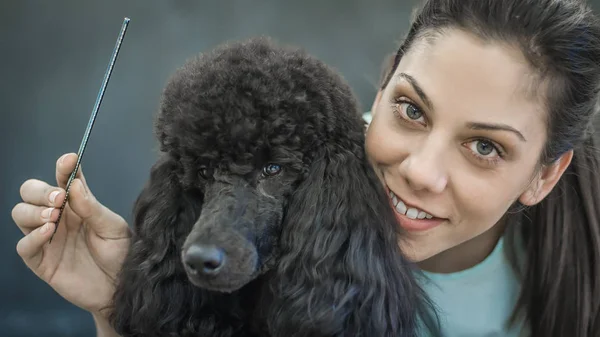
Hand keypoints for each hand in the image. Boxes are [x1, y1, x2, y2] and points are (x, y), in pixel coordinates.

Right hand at [11, 153, 130, 317]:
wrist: (121, 288)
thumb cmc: (121, 254)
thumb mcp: (113, 228)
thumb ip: (92, 208)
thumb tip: (74, 185)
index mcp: (78, 204)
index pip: (63, 179)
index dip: (63, 168)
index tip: (69, 160)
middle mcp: (59, 217)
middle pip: (31, 192)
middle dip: (40, 191)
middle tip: (58, 199)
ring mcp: (47, 238)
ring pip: (21, 214)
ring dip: (33, 211)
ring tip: (54, 217)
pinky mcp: (41, 261)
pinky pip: (24, 246)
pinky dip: (32, 237)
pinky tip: (48, 233)